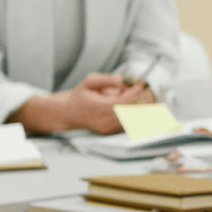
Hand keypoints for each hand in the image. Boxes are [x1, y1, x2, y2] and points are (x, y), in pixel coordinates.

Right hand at [11, 73, 155, 133]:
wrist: (68, 112)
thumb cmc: (79, 96)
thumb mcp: (89, 81)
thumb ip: (107, 79)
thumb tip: (123, 79)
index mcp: (97, 107)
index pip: (122, 101)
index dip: (134, 92)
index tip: (141, 84)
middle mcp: (103, 120)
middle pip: (130, 111)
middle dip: (140, 99)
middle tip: (144, 89)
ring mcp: (108, 128)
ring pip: (131, 119)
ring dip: (138, 107)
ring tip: (138, 96)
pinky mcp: (111, 132)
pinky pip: (127, 124)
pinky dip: (133, 114)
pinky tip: (133, 105)